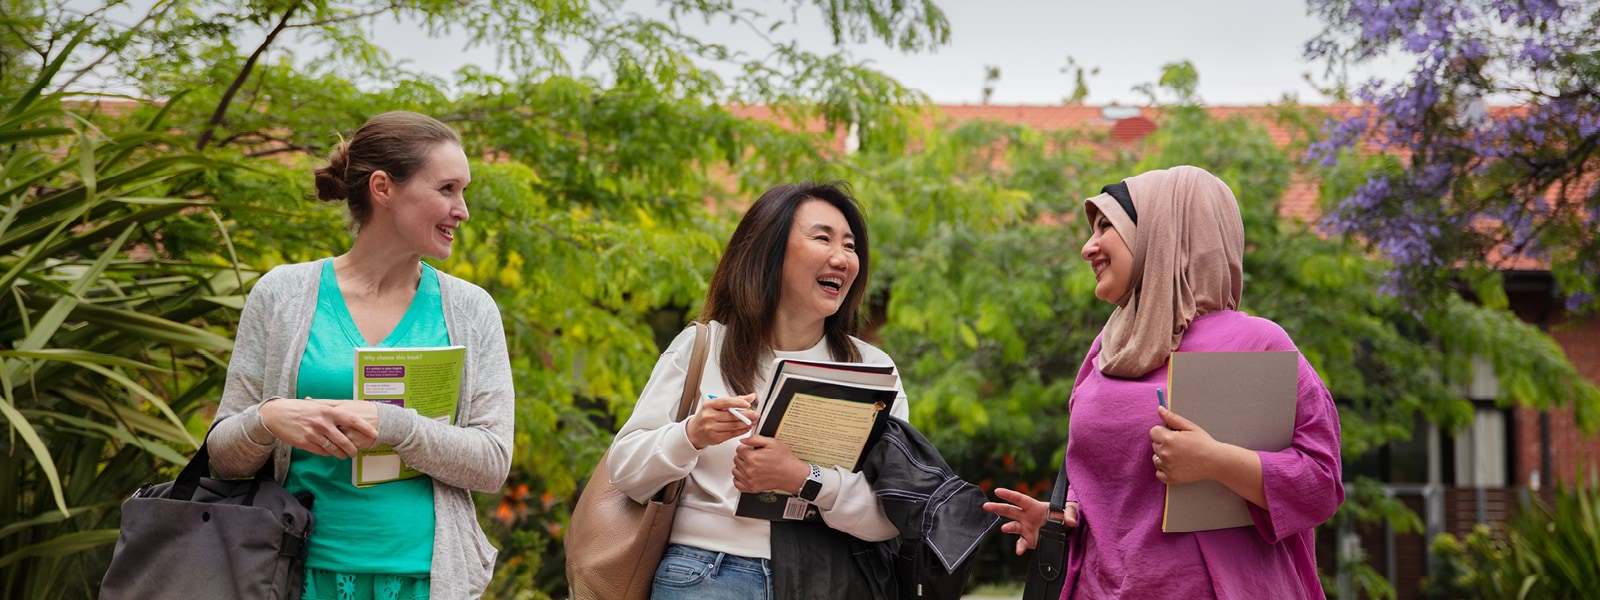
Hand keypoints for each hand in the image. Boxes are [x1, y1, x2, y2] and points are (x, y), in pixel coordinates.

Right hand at [258, 397, 377, 459]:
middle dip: (352, 449)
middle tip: (356, 453)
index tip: (374, 434)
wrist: (276, 415)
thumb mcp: (317, 405)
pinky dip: (327, 453)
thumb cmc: (299, 409)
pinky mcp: (305, 443)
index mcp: (328, 411)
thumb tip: (348, 411)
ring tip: (344, 456)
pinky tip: (330, 453)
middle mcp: (322, 423)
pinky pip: (321, 452)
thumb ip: (332, 408)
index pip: (352, 420)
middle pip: (344, 440)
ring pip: (333, 449)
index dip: (365, 428)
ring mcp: (313, 434)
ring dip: (341, 454)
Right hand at [686, 394, 755, 448]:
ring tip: (753, 421)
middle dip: (746, 415)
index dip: (738, 403)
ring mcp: (711, 428)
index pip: (725, 402)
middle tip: (755, 414)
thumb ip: (735, 400)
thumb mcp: (717, 405)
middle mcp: (708, 416)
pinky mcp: (715, 438)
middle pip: (731, 416)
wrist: (694, 431)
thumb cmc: (706, 416)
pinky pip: (732, 434)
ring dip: (746, 424)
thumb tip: (751, 396)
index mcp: (708, 405)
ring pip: (733, 426)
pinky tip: (746, 428)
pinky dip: (741, 431)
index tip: (747, 404)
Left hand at [732, 435, 807, 493]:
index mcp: (752, 457)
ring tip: (751, 465)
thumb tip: (743, 440)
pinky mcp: (751, 488)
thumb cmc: (784, 459)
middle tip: (754, 456)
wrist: (791, 474)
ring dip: (741, 467)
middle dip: (743, 456)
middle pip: (736, 459)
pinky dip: (740, 479)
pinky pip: (737, 483)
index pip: (738, 449)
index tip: (751, 449)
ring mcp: (749, 480)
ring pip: (735, 470)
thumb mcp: (772, 442)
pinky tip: (747, 474)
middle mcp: (749, 469)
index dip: (746, 447)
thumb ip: (755, 439)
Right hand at [983, 488, 1078, 555]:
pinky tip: (1019, 551)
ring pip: (1012, 526)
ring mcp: (1026, 528)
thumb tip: (1072, 522)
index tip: (997, 491)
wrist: (1064, 529)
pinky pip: (1021, 543)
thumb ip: (1071, 515)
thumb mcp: (1070, 511)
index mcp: (1034, 506)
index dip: (1009, 494)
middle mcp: (1026, 516)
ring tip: (1004, 528)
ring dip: (1007, 527)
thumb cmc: (1065, 514)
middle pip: (1009, 510)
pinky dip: (1019, 547)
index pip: (1019, 499)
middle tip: (986, 506)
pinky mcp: (1028, 540)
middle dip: (997, 507)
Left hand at [1149, 406, 1221, 484]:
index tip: (1173, 435)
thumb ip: (1172, 418)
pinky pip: (1158, 473)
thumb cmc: (1204, 443)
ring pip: (1156, 459)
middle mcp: (1165, 453)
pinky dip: (1164, 470)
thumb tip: (1159, 409)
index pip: (1153, 432)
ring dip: (1163, 457)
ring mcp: (1167, 467)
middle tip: (1180, 446)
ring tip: (1179, 456)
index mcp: (1169, 439)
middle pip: (1154, 445)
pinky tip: (1175, 465)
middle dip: (1163, 444)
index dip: (1162, 432)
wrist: (1216, 461)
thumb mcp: (1190, 427)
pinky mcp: (1171, 478)